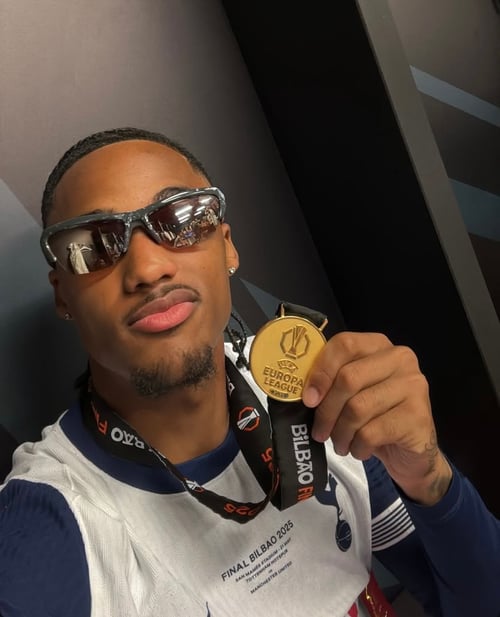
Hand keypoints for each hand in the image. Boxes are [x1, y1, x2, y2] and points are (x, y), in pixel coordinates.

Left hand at [302, 331, 451, 504]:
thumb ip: (333, 383)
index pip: (345, 344)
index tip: (308, 399)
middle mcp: (400, 359)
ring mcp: (413, 385)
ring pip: (358, 408)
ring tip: (339, 444)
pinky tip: (359, 450)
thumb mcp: (352, 394)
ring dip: (340, 433)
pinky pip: (372, 432)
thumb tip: (304, 393)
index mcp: (379, 345)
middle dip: (327, 410)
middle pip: (348, 378)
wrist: (413, 452)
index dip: (321, 371)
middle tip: (319, 432)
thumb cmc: (375, 417)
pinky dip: (357, 446)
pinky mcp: (418, 416)